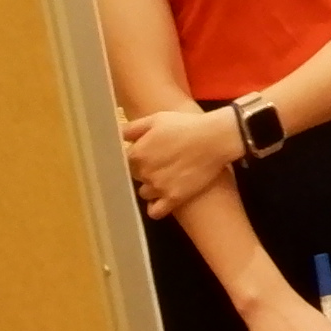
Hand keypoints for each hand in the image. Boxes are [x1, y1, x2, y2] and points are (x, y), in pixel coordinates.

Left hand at [124, 103, 242, 215]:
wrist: (214, 139)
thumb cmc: (185, 125)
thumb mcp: (156, 119)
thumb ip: (132, 128)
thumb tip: (116, 136)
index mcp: (136, 153)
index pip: (124, 162)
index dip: (135, 158)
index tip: (145, 155)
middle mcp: (144, 173)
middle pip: (135, 177)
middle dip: (144, 171)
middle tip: (160, 162)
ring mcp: (158, 187)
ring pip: (144, 193)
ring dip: (151, 187)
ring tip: (165, 177)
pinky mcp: (173, 199)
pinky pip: (155, 212)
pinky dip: (156, 208)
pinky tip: (161, 200)